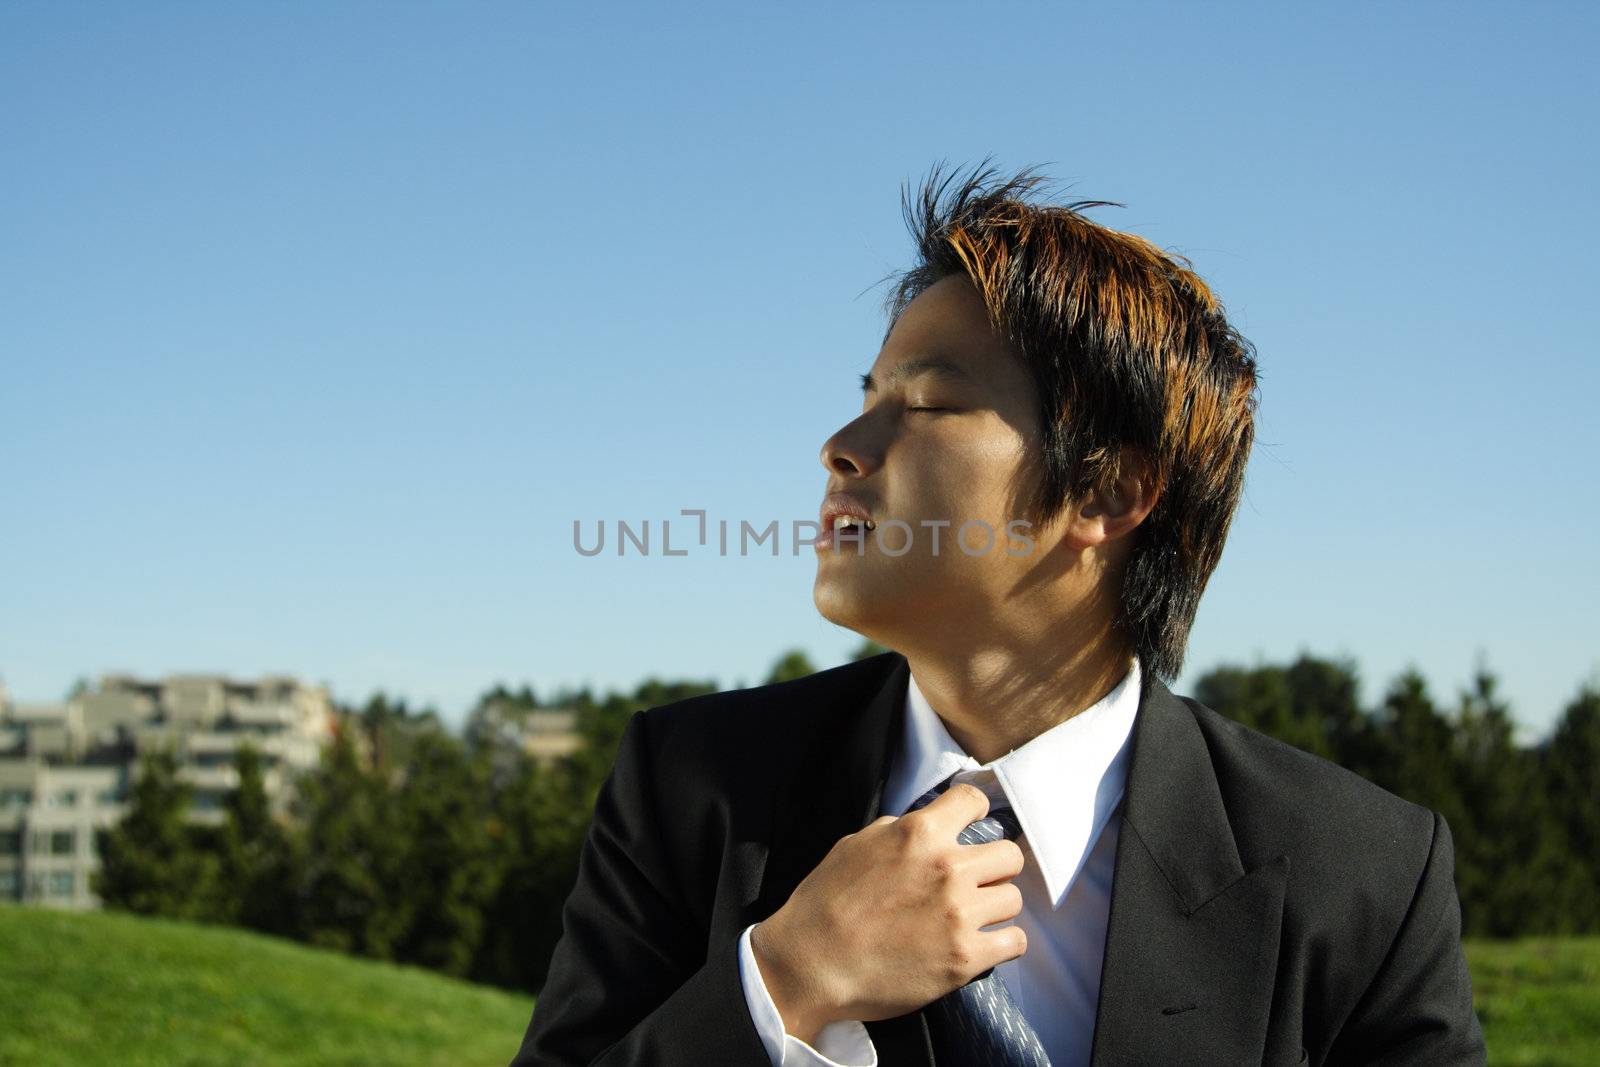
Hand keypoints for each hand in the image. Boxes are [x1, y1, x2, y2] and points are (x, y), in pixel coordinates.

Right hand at [750, 782, 1027, 1043]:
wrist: (812, 964)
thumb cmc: (825, 903)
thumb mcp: (857, 845)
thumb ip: (899, 831)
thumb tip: (925, 827)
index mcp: (919, 833)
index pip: (974, 802)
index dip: (975, 814)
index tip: (973, 827)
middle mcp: (947, 868)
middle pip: (1010, 855)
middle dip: (995, 867)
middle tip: (977, 882)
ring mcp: (959, 914)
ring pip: (1013, 899)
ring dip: (995, 907)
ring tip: (972, 918)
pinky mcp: (965, 958)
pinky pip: (1014, 941)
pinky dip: (1001, 943)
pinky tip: (982, 944)